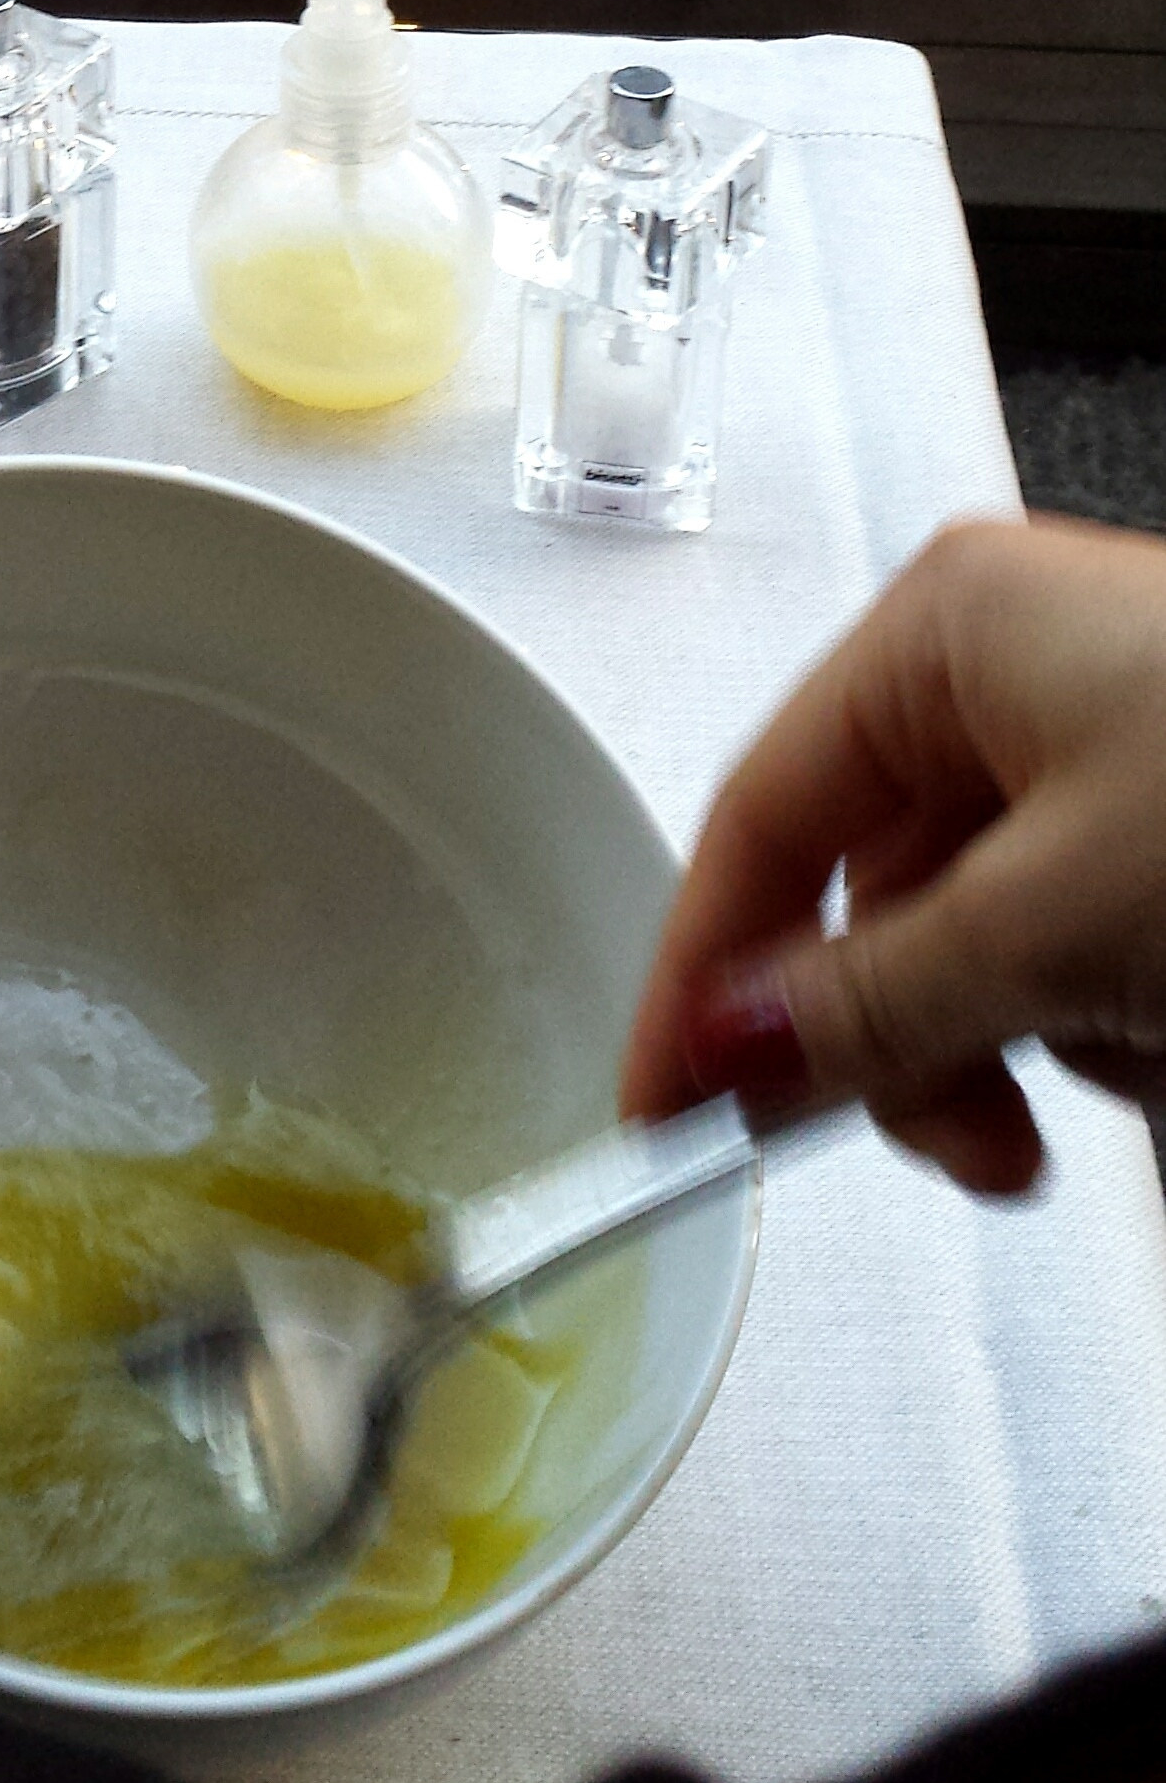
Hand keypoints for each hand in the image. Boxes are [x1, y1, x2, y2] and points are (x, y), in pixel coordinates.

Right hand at [620, 516, 1165, 1193]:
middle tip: (975, 1149)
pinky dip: (1110, 1024)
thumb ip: (866, 1007)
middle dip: (915, 1039)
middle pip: (865, 898)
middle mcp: (1005, 675)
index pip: (755, 822)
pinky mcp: (1165, 824)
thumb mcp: (1058, 924)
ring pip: (972, 944)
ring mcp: (1097, 747)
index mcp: (944, 634)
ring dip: (1030, 1045)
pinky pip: (1071, 949)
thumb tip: (722, 1057)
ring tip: (1144, 1069)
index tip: (666, 1114)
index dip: (703, 979)